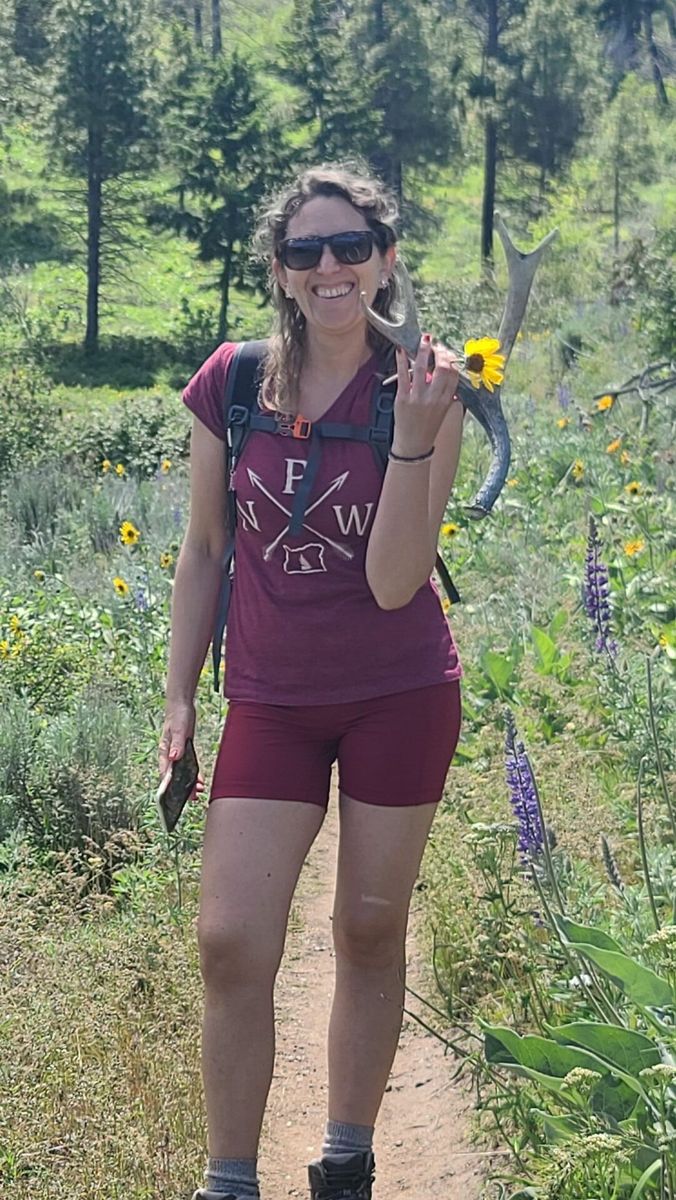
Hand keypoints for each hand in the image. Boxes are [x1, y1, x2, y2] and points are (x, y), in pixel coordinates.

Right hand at [159, 700, 204, 803]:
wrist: (181, 705)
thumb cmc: (177, 715)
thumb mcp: (178, 729)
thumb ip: (176, 744)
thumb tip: (173, 758)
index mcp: (164, 751)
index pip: (165, 773)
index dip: (169, 786)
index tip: (174, 797)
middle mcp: (169, 755)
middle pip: (174, 776)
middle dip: (181, 788)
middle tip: (191, 798)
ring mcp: (177, 753)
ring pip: (182, 772)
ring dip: (189, 783)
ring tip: (197, 793)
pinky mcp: (185, 750)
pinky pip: (189, 765)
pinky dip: (194, 773)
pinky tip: (200, 780)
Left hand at [391, 336, 459, 458]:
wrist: (414, 445)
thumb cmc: (428, 426)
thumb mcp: (443, 410)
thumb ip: (445, 392)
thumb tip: (447, 372)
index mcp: (446, 400)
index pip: (454, 374)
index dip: (451, 359)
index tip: (445, 351)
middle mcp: (434, 398)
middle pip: (442, 368)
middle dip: (440, 352)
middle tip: (435, 344)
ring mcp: (418, 398)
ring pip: (423, 368)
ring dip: (423, 351)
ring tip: (423, 340)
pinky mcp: (402, 399)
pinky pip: (403, 375)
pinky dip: (402, 360)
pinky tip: (401, 350)